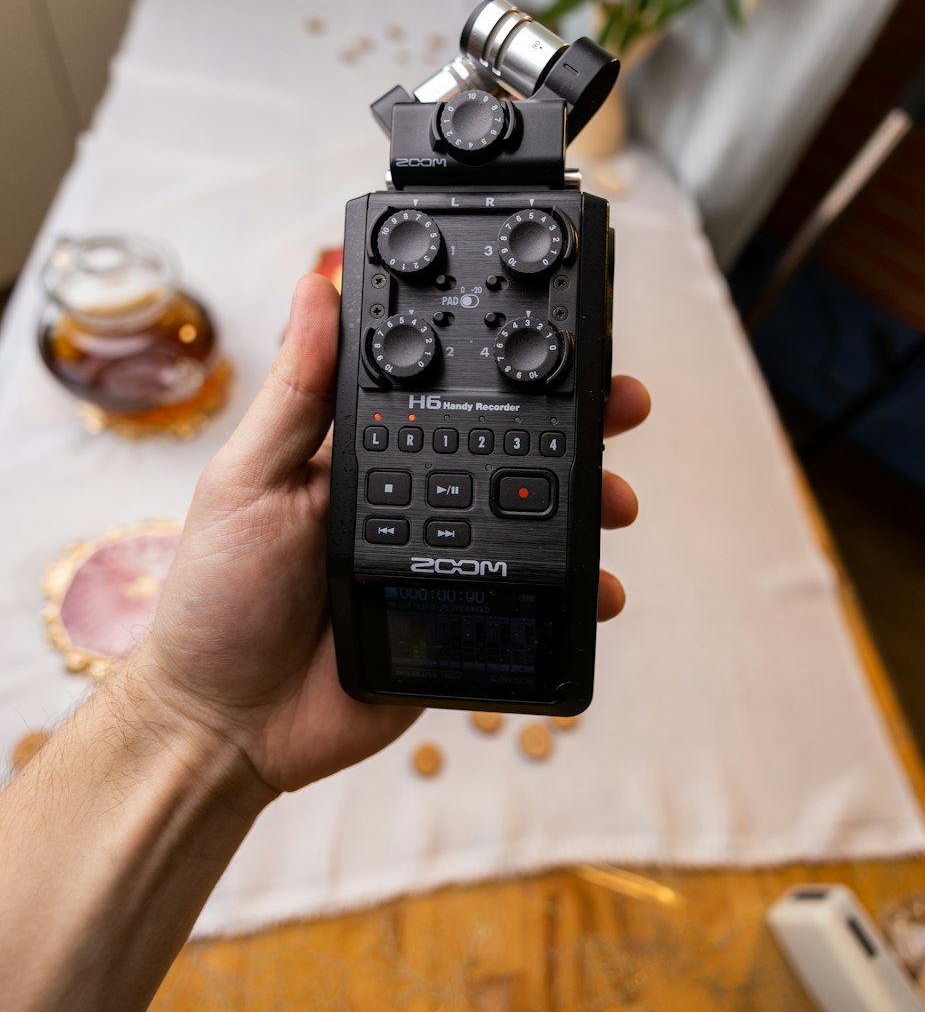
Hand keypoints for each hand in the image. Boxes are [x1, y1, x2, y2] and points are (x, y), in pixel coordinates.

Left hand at [138, 274, 649, 797]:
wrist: (225, 723)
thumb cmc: (217, 596)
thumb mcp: (246, 480)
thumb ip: (294, 393)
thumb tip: (313, 288)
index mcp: (364, 455)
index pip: (447, 395)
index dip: (501, 365)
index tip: (556, 336)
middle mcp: (412, 499)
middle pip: (508, 451)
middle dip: (573, 426)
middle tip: (621, 405)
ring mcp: (443, 561)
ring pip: (533, 522)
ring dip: (588, 505)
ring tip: (618, 501)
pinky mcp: (462, 622)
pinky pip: (533, 600)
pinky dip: (577, 593)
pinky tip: (604, 588)